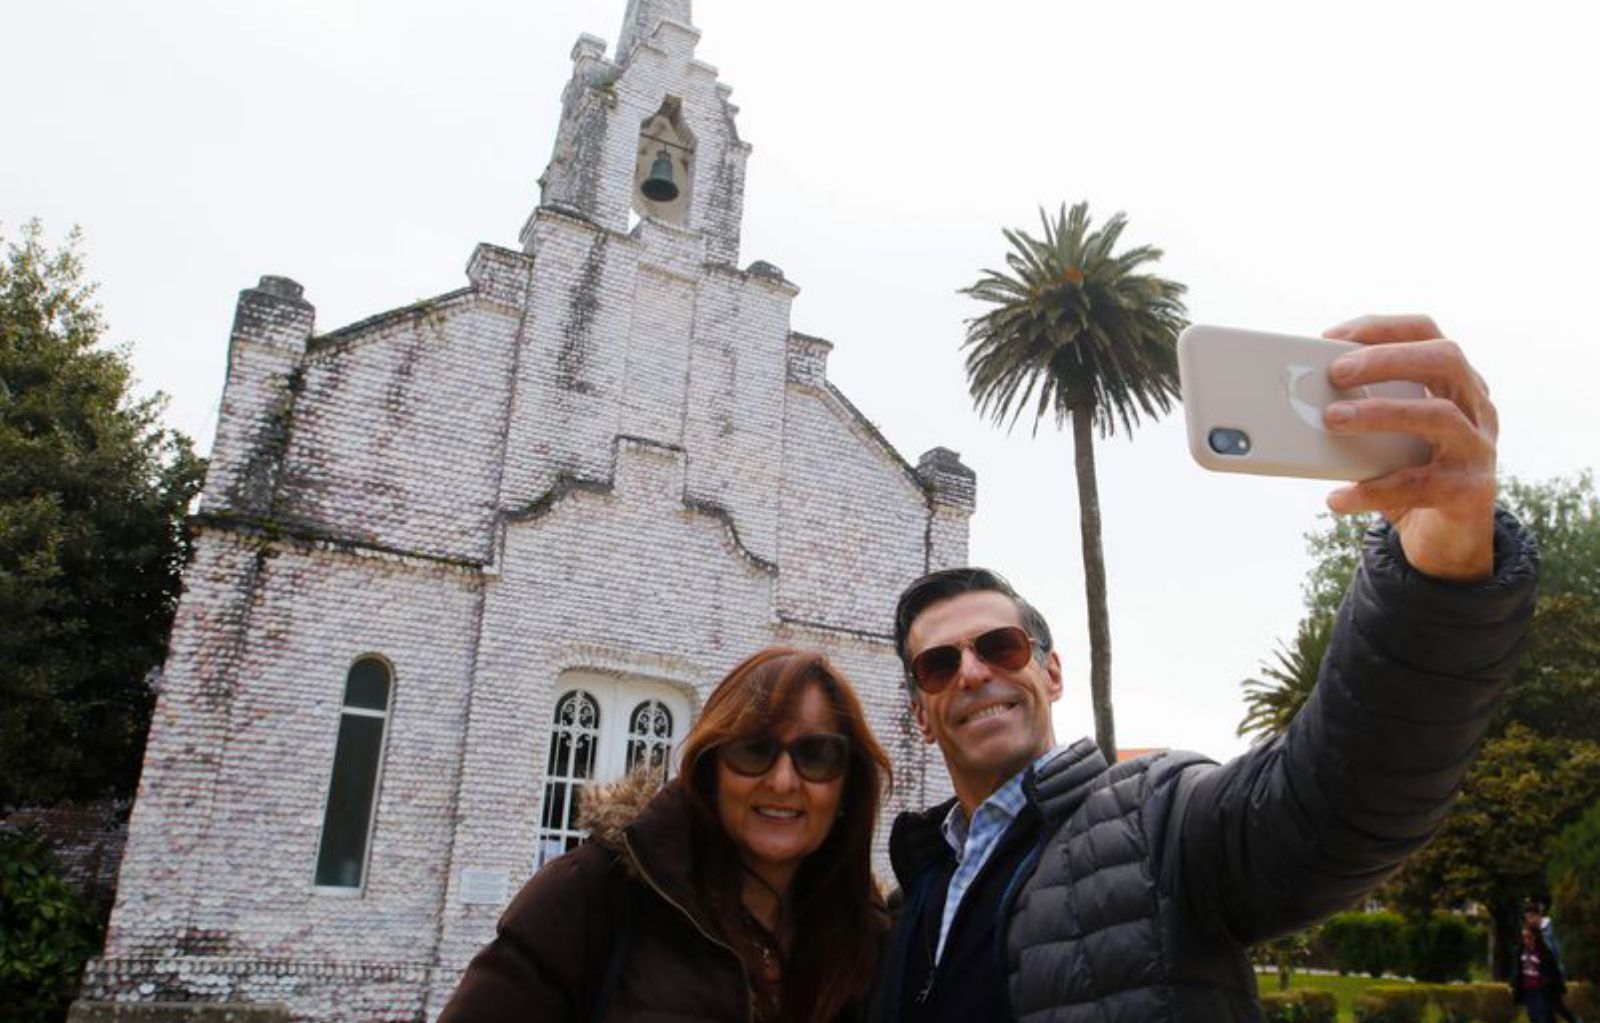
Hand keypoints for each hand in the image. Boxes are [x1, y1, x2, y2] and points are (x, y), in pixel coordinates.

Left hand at [1321, 314, 1496, 581]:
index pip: (1426, 333)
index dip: (1380, 327)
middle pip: (1445, 360)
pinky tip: (1338, 497)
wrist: (1446, 537)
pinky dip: (1374, 489)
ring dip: (1381, 412)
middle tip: (1336, 372)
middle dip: (1387, 358)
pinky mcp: (1470, 491)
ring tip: (1332, 419)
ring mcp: (1478, 448)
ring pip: (1440, 415)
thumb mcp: (1386, 436)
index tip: (1330, 337)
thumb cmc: (1408, 472)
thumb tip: (1298, 403)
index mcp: (1454, 383)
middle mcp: (1476, 408)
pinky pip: (1420, 484)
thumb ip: (1361, 413)